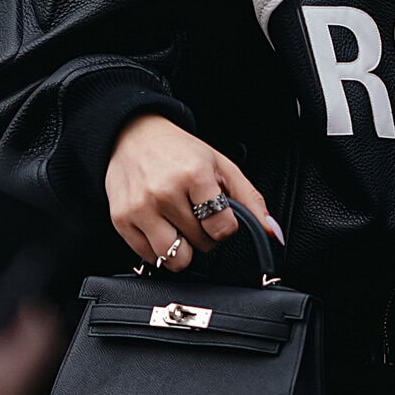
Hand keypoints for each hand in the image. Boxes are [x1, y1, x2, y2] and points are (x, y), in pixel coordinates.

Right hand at [105, 114, 275, 269]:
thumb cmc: (179, 152)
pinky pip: (149, 257)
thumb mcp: (221, 166)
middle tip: (196, 215)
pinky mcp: (121, 220)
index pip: (222, 228)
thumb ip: (250, 200)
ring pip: (175, 258)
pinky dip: (159, 249)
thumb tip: (273, 232)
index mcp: (193, 175)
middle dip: (204, 235)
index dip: (226, 227)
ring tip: (180, 226)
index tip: (220, 216)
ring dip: (183, 249)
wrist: (133, 136)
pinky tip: (160, 226)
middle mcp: (164, 192)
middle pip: (200, 245)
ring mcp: (140, 208)